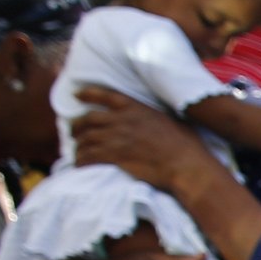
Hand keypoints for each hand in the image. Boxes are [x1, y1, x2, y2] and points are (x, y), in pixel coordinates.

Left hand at [68, 87, 223, 197]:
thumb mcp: (173, 120)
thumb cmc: (188, 145)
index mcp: (135, 108)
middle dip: (77, 125)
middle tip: (73, 131)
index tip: (76, 95)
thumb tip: (159, 118)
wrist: (186, 165)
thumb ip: (157, 116)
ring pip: (86, 139)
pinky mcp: (115, 156)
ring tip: (77, 151)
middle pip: (88, 119)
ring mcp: (116, 138)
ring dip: (78, 145)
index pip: (104, 96)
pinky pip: (90, 156)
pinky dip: (82, 160)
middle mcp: (121, 120)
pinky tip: (79, 164)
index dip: (87, 94)